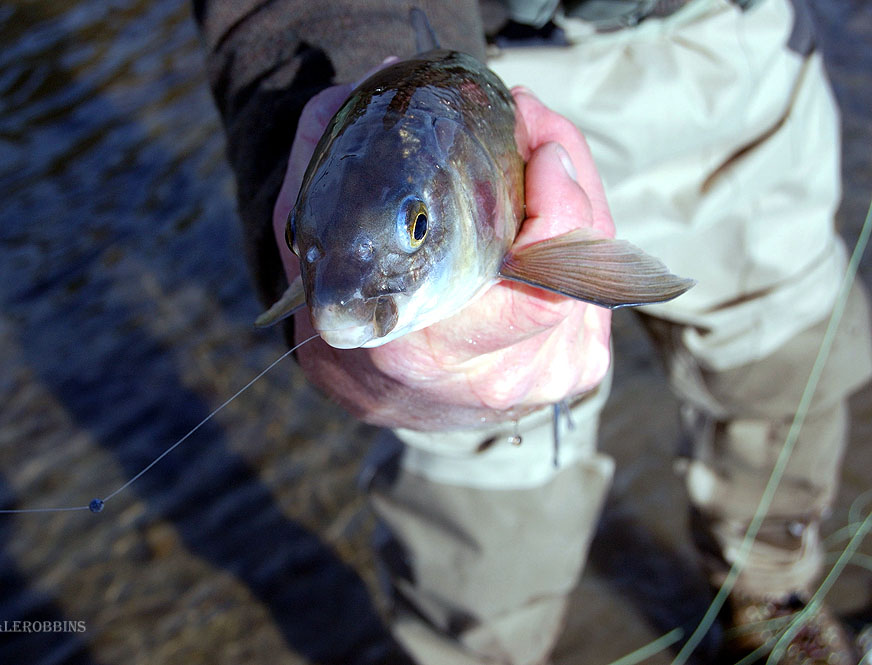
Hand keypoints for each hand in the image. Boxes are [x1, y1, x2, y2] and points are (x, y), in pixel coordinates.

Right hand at [272, 69, 612, 430]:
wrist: (386, 397)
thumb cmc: (353, 313)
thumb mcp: (315, 242)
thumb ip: (330, 155)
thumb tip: (384, 78)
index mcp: (427, 350)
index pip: (537, 288)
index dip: (557, 206)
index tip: (534, 140)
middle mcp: (498, 374)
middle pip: (580, 262)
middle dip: (568, 177)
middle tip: (532, 126)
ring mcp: (546, 375)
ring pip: (598, 264)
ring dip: (576, 199)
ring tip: (537, 159)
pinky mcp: (577, 367)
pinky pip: (601, 282)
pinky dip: (583, 236)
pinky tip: (547, 214)